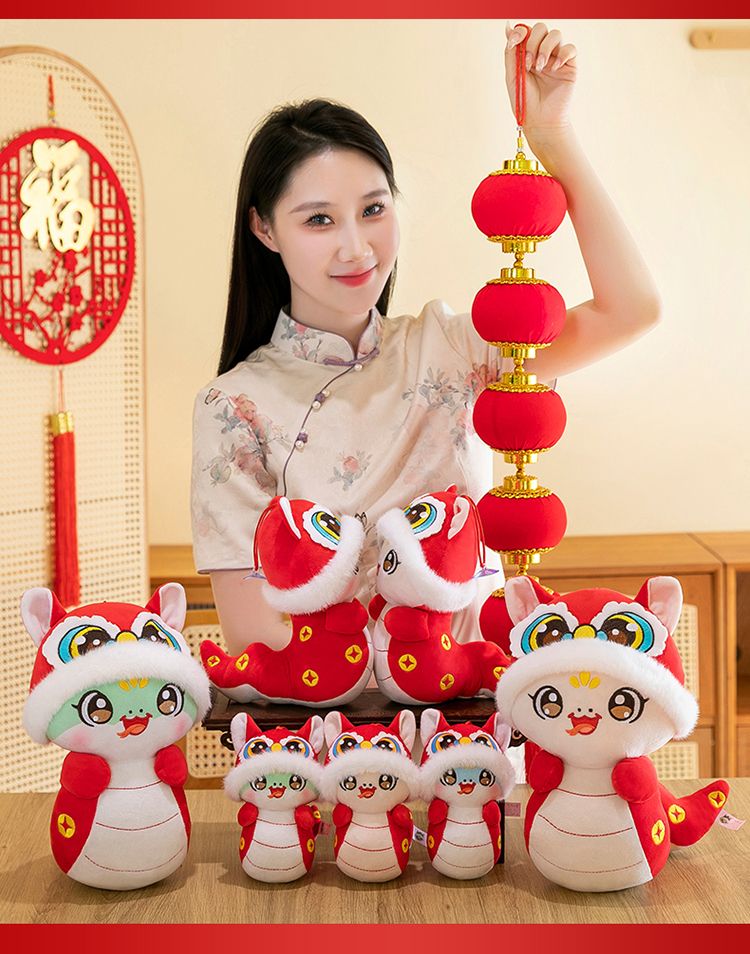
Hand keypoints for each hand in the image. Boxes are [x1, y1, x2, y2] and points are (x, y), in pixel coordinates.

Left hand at [504, 21, 576, 143]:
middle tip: (528, 63)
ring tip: (540, 68)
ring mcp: (557, 58)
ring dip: (544, 48)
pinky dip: (561, 55)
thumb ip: (510, 52)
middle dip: (532, 42)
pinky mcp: (570, 66)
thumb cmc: (525, 101)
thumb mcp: (512, 75)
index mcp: (528, 54)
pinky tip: (553, 70)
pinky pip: (570, 48)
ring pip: (556, 34)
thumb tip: (509, 27)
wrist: (540, 121)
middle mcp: (543, 53)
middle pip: (541, 28)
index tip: (514, 43)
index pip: (527, 31)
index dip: (521, 31)